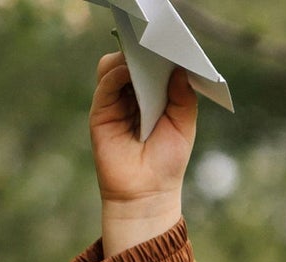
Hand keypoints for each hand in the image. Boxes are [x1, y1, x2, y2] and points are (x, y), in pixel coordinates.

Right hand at [89, 52, 196, 254]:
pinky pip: (107, 84)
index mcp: (154, 99)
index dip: (161, 57)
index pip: (154, 69)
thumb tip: (180, 70)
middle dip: (146, 54)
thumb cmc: (167, 164)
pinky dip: (117, 73)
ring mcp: (116, 103)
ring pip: (116, 68)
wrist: (146, 194)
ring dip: (130, 60)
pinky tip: (129, 71)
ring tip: (144, 57)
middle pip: (134, 64)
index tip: (172, 45)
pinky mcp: (101, 111)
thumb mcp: (184, 128)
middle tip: (157, 43)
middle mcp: (133, 98)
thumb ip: (184, 99)